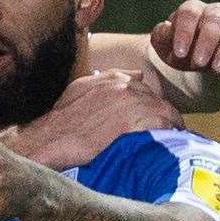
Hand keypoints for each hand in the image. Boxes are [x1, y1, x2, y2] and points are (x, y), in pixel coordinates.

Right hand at [9, 70, 180, 170]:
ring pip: (166, 113)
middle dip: (162, 117)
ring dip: (170, 127)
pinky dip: (168, 135)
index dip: (149, 107)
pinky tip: (166, 145)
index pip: (145, 90)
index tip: (150, 120)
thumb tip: (137, 75)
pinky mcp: (132, 124)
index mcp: (114, 79)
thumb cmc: (61, 119)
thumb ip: (108, 79)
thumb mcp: (80, 89)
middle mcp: (125, 87)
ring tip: (170, 141)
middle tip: (164, 134)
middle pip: (159, 101)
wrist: (49, 140)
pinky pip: (163, 126)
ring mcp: (130, 104)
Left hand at [152, 0, 219, 76]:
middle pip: (214, 18)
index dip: (185, 31)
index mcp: (192, 10)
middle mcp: (215, 12)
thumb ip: (161, 38)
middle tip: (199, 63)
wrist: (203, 65)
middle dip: (208, 41)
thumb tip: (165, 27)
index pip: (189, 12)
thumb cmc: (181, 53)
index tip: (180, 53)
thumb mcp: (166, 49)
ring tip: (217, 70)